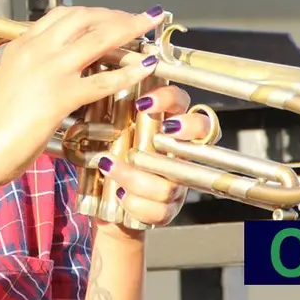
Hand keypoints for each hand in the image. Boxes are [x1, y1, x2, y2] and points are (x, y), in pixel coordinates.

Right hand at [0, 4, 167, 192]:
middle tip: (140, 20)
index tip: (114, 16)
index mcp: (21, 44)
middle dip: (117, 15)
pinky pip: (102, 79)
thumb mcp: (12, 84)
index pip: (64, 15)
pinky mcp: (59, 97)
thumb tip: (60, 70)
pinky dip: (129, 71)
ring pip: (97, 39)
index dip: (95, 12)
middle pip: (85, 18)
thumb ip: (34, 70)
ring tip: (150, 28)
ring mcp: (48, 71)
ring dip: (129, 30)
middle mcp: (35, 49)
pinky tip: (147, 69)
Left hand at [94, 84, 215, 231]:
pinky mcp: (168, 209)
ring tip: (108, 166)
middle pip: (205, 130)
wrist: (104, 206)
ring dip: (135, 176)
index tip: (142, 103)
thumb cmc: (108, 161)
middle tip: (162, 129)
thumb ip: (108, 116)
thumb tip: (95, 90)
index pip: (180, 101)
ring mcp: (178, 182)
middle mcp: (179, 152)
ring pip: (171, 181)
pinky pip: (160, 209)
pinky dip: (135, 203)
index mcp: (165, 127)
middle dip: (187, 126)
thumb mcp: (106, 136)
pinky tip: (120, 195)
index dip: (168, 98)